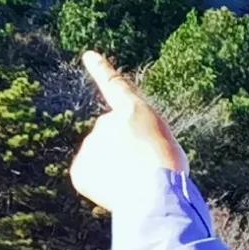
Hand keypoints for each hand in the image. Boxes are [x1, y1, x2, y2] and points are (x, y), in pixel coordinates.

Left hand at [68, 50, 184, 215]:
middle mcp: (106, 121)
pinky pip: (90, 175)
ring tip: (134, 181)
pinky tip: (117, 190)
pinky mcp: (80, 169)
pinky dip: (101, 185)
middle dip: (122, 149)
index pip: (114, 85)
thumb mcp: (164, 144)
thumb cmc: (169, 171)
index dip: (101, 69)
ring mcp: (90, 144)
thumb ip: (138, 140)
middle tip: (142, 168)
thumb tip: (121, 157)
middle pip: (111, 135)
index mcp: (134, 110)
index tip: (88, 55)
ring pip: (101, 156)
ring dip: (114, 168)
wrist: (155, 194)